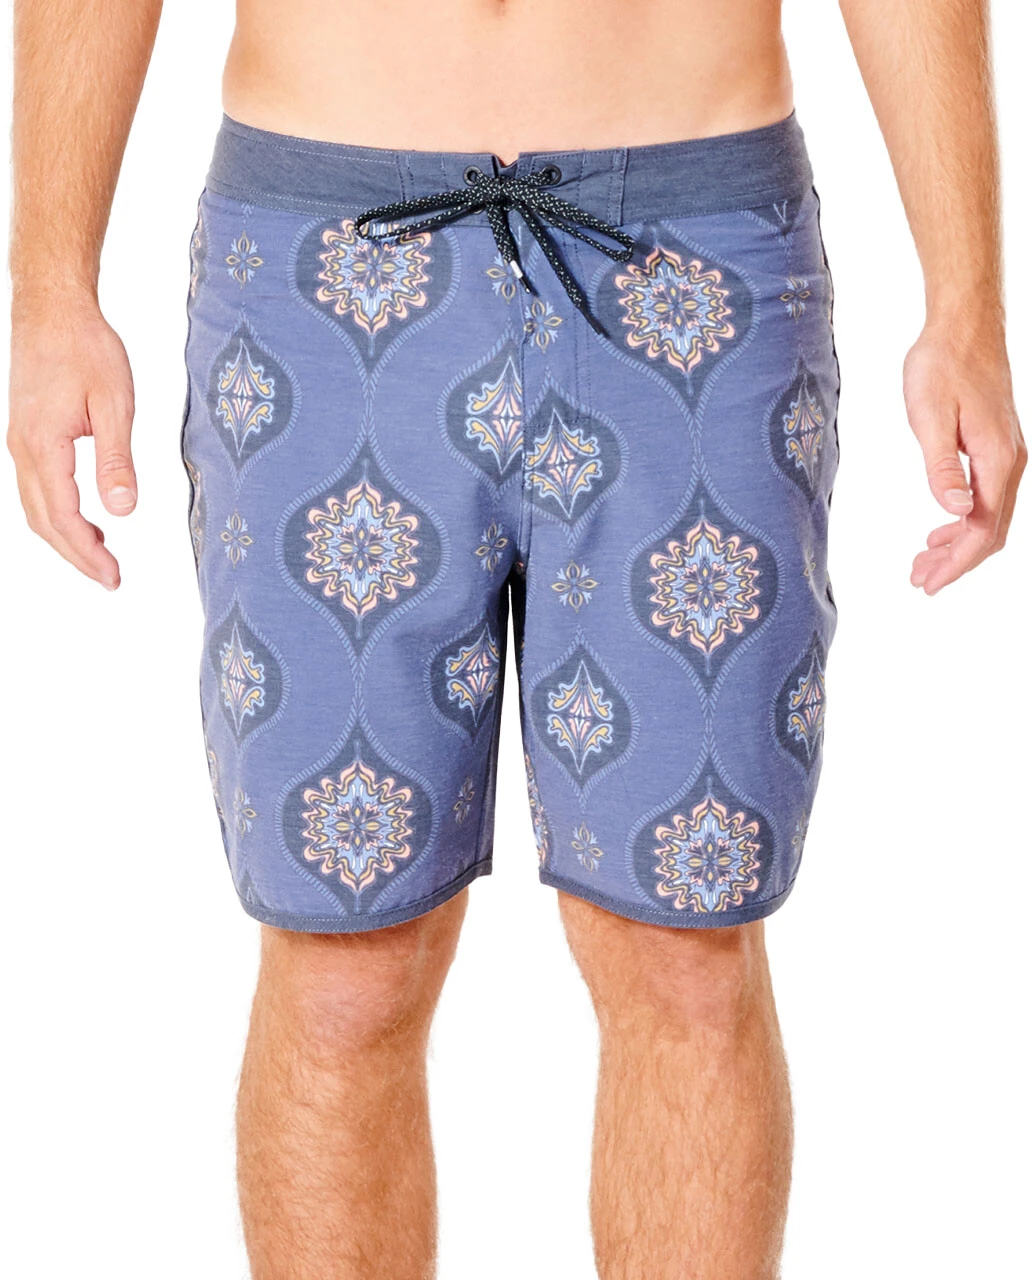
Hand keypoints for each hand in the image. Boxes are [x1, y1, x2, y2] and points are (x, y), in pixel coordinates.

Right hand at [7, 294, 136, 589]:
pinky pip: (36, 488)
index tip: (114, 576)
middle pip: (43, 521)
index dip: (87, 554)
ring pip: (36, 507)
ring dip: (65, 537)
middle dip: (76, 556)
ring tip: (101, 556)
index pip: (63, 518)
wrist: (52, 309)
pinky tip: (83, 520)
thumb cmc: (85, 347)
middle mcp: (23, 449)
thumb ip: (116, 460)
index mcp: (43, 446)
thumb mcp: (114, 404)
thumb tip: (122, 509)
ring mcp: (19, 442)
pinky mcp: (26, 434)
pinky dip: (57, 514)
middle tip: (110, 578)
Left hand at [903, 323, 1025, 594]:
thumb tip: (954, 512)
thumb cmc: (942, 365)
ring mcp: (1006, 455)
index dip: (956, 564)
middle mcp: (1010, 463)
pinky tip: (941, 528)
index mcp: (996, 462)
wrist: (963, 326)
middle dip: (956, 562)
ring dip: (958, 544)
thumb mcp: (930, 417)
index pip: (981, 530)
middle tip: (919, 581)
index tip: (927, 584)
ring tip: (923, 563)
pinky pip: (987, 497)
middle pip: (990, 531)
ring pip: (989, 516)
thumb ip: (942, 467)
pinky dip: (964, 520)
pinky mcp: (996, 447)